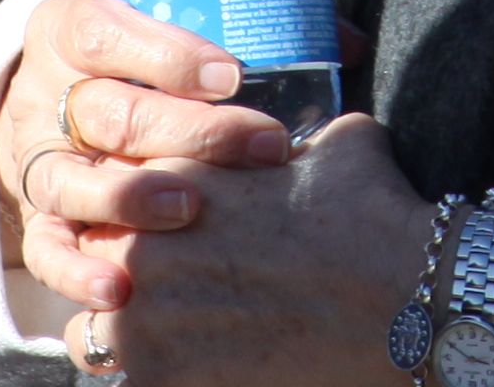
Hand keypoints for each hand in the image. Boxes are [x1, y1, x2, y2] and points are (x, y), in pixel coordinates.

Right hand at [0, 0, 292, 313]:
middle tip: (260, 145)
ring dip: (133, 197)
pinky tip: (119, 286)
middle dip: (189, 131)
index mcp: (73, 31)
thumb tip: (347, 45)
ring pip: (72, 180)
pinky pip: (47, 248)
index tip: (235, 75)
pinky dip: (78, 270)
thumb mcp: (158, 27)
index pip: (110, 35)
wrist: (50, 101)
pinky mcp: (37, 218)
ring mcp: (38, 160)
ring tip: (190, 208)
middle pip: (110, 112)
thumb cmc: (131, 64)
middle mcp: (48, 95)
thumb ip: (245, 31)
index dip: (171, 56)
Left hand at [97, 113, 450, 386]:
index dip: (131, 206)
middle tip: (165, 284)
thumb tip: (308, 131)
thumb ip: (299, 133)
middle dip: (117, 267)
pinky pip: (122, 379)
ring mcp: (146, 316)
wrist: (406, 302)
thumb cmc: (375, 218)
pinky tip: (193, 367)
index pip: (108, 182)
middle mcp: (146, 241)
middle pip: (87, 254)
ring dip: (120, 331)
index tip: (162, 227)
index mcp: (175, 173)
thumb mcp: (339, 145)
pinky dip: (152, 374)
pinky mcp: (162, 376)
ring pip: (90, 328)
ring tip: (168, 337)